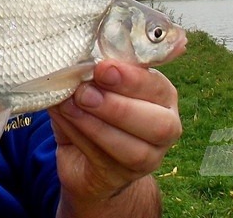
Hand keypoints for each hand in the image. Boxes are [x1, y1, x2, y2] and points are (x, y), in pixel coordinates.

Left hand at [48, 59, 180, 206]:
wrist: (84, 157)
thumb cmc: (92, 109)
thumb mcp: (95, 85)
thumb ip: (92, 73)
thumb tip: (72, 57)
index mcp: (161, 95)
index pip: (157, 86)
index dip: (131, 78)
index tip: (102, 68)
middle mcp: (165, 127)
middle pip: (159, 124)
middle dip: (119, 107)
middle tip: (85, 93)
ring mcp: (149, 157)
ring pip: (135, 150)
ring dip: (97, 126)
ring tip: (71, 106)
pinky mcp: (123, 176)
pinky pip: (106, 160)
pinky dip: (83, 137)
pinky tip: (67, 120)